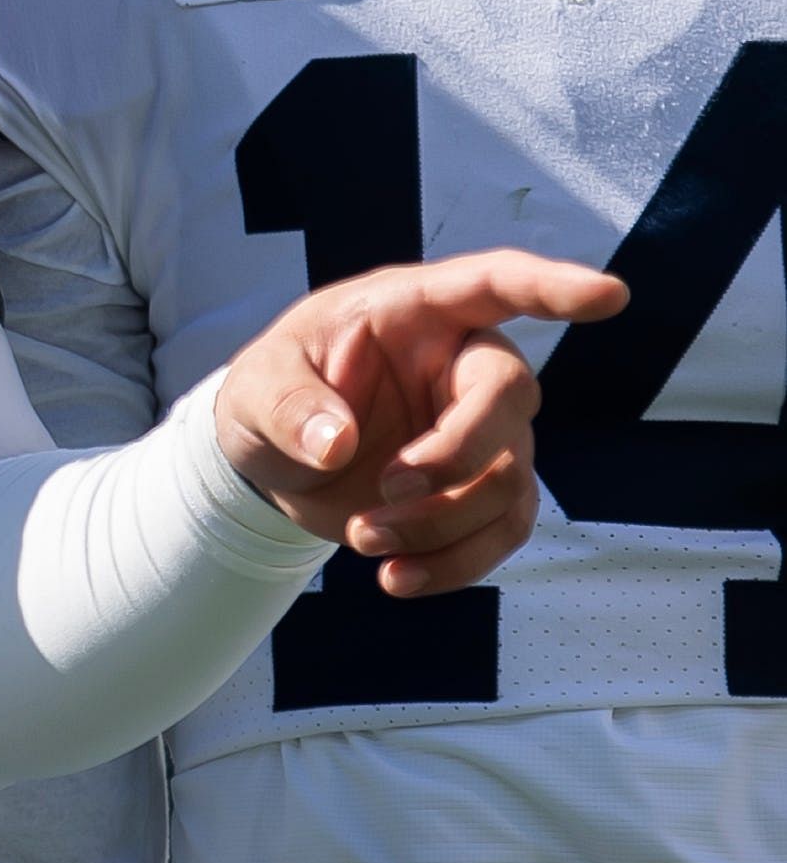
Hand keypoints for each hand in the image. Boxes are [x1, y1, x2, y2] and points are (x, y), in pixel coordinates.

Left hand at [216, 249, 626, 596]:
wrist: (274, 458)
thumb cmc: (274, 393)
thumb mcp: (254, 387)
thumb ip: (286, 406)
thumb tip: (335, 445)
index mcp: (414, 311)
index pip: (494, 284)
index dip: (553, 287)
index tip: (608, 295)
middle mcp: (461, 365)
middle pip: (510, 399)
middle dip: (456, 456)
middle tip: (384, 489)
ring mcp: (481, 430)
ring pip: (509, 479)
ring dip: (442, 523)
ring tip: (363, 540)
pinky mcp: (479, 491)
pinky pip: (502, 531)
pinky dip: (454, 563)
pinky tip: (397, 578)